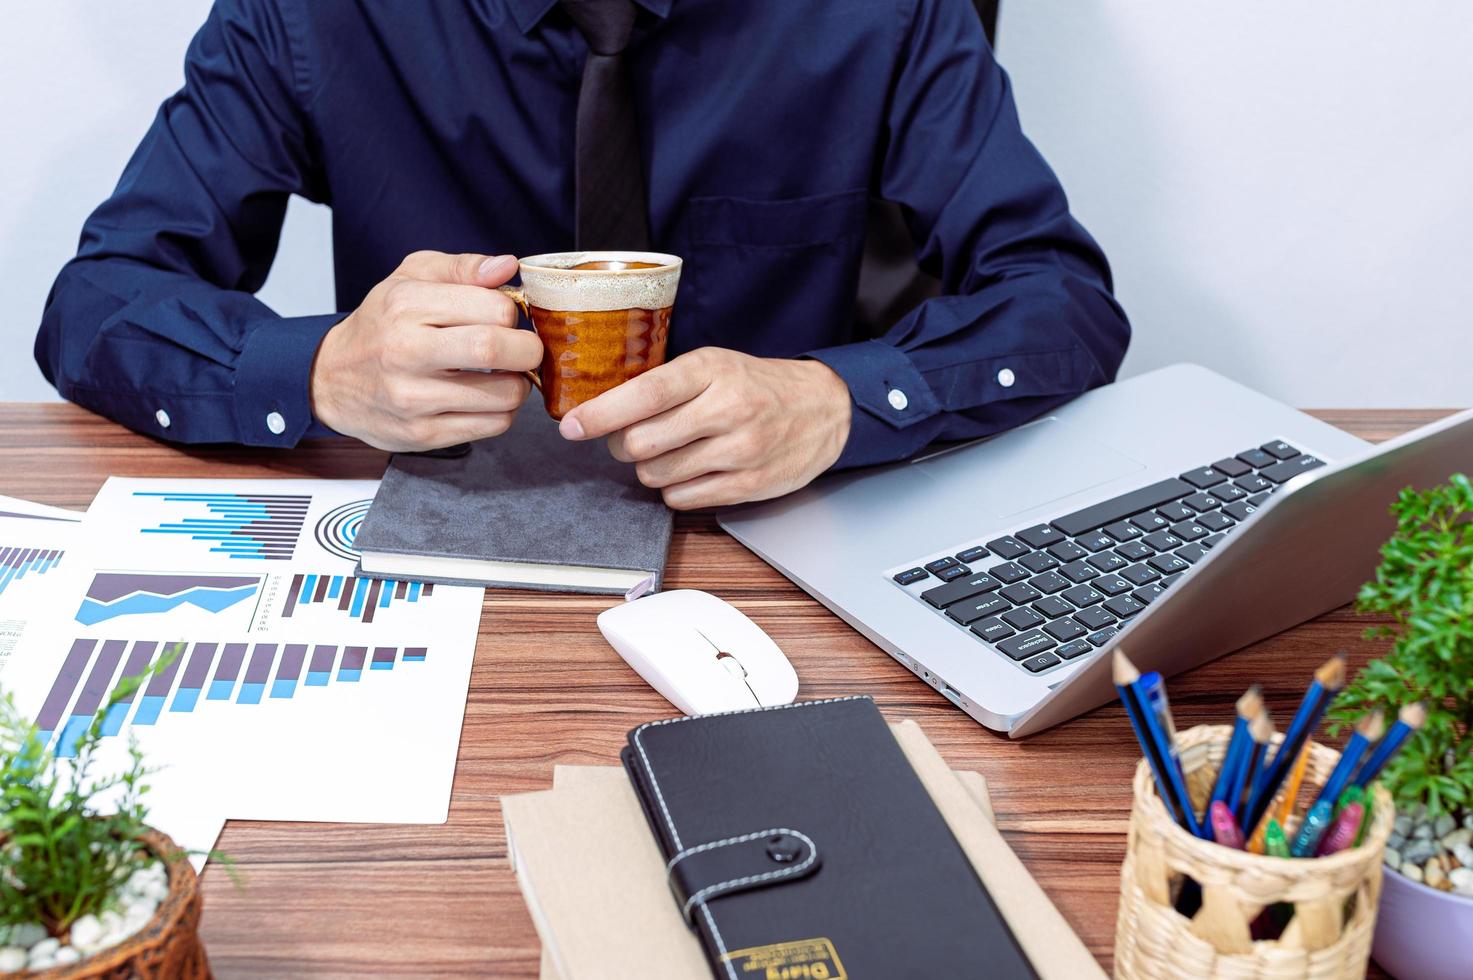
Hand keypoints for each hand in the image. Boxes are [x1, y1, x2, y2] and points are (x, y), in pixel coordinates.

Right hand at [310, 251, 541, 450]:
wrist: (331, 379)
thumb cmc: (382, 323)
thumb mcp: (411, 277)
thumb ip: (463, 268)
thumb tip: (508, 266)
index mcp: (406, 305)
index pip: (492, 308)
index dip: (513, 314)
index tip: (507, 319)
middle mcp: (405, 351)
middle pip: (493, 349)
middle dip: (528, 350)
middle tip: (525, 349)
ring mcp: (413, 398)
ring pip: (503, 395)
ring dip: (518, 385)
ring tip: (505, 374)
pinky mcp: (423, 434)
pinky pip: (492, 425)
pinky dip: (503, 411)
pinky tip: (487, 397)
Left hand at [558, 348, 851, 509]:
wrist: (824, 409)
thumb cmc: (759, 385)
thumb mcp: (715, 364)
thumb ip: (665, 383)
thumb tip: (603, 408)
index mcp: (712, 370)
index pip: (644, 394)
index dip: (600, 414)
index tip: (571, 426)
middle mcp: (727, 409)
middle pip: (641, 443)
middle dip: (623, 445)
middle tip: (631, 438)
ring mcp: (740, 451)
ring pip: (657, 475)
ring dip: (650, 468)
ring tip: (671, 452)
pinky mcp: (748, 486)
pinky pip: (682, 499)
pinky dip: (674, 489)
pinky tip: (691, 470)